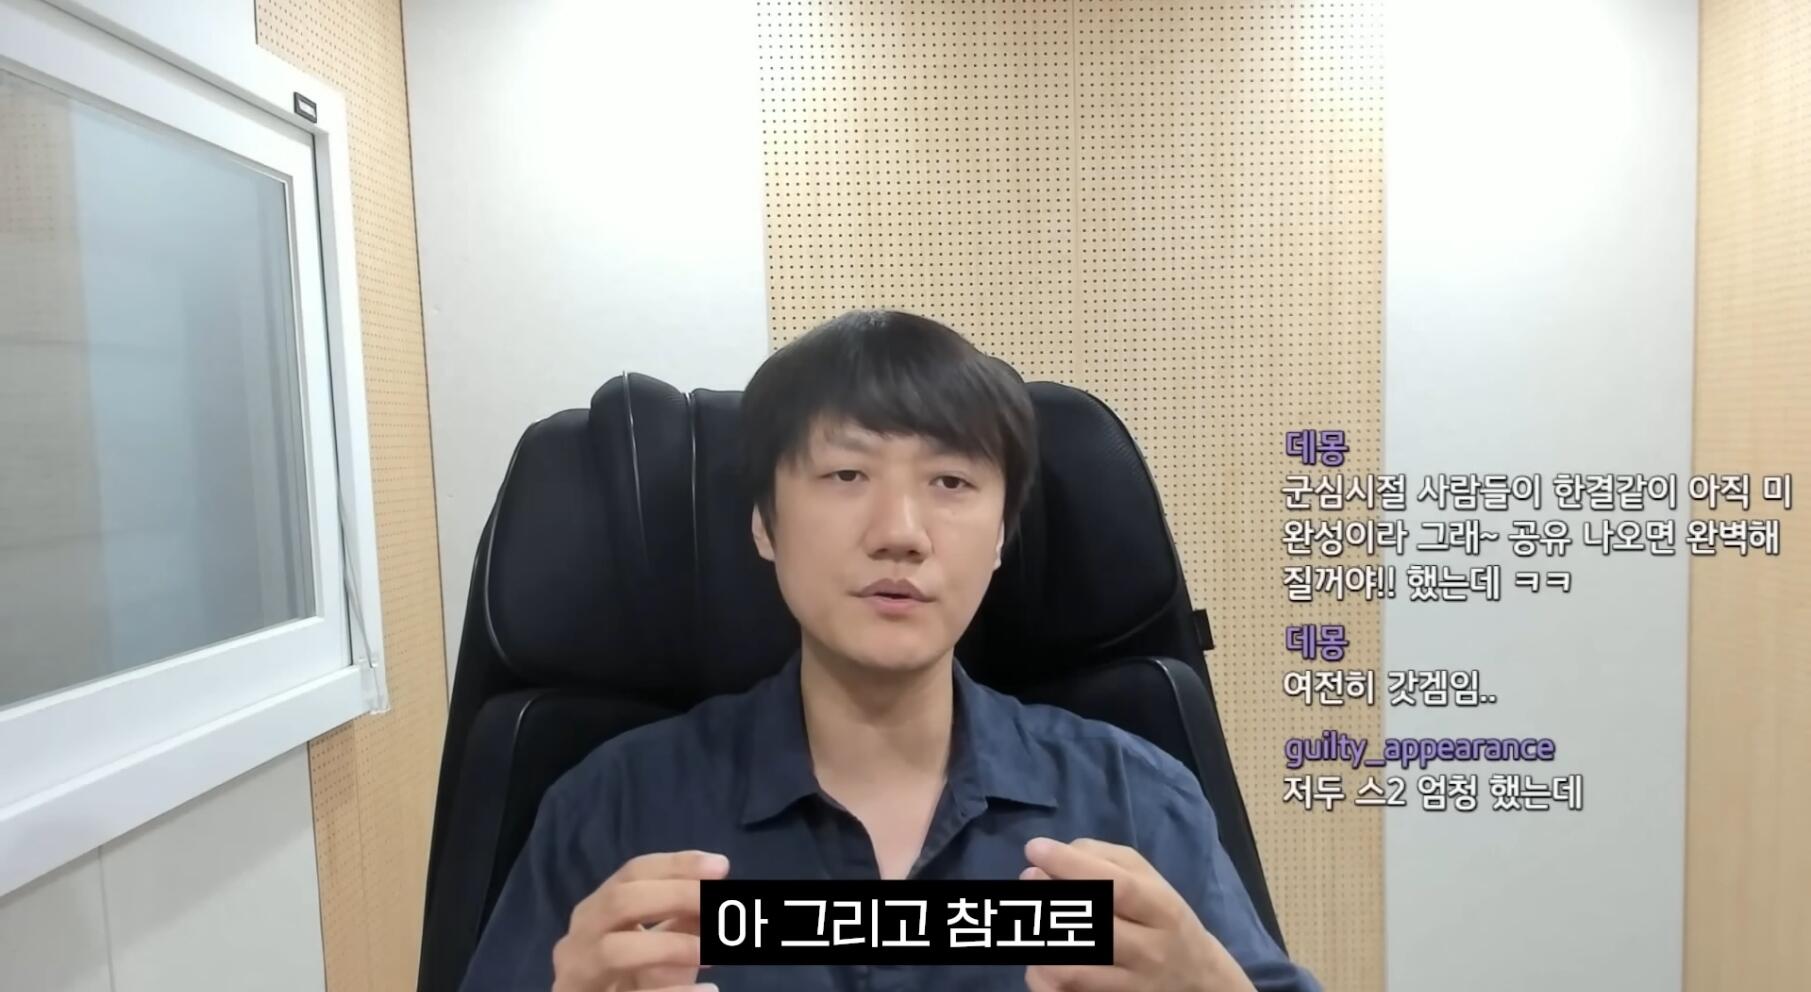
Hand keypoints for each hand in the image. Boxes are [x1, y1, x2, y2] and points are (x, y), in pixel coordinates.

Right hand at [550, 850, 728, 991]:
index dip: (676, 866)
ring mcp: (575, 977)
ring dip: (669, 946)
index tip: (720, 867)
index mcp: (595, 912)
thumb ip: (686, 918)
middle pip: (618, 901)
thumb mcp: (663, 946)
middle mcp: (576, 939)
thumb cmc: (634, 980)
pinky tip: (708, 991)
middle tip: (717, 904)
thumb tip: (720, 892)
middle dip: (673, 896)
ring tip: (710, 953)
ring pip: (613, 951)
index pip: (632, 874)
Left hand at [1020, 837, 1254, 991]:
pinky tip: (1039, 958)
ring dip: (1039, 944)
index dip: (1071, 867)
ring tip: (1033, 924)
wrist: (1196, 979)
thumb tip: (1052, 858)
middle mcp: (1149, 952)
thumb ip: (1103, 858)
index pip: (1116, 887)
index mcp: (1162, 910)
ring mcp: (1131, 987)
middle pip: (1093, 929)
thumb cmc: (1162, 918)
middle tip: (1028, 881)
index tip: (1035, 849)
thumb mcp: (1147, 879)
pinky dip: (1040, 977)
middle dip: (1049, 900)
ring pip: (1071, 972)